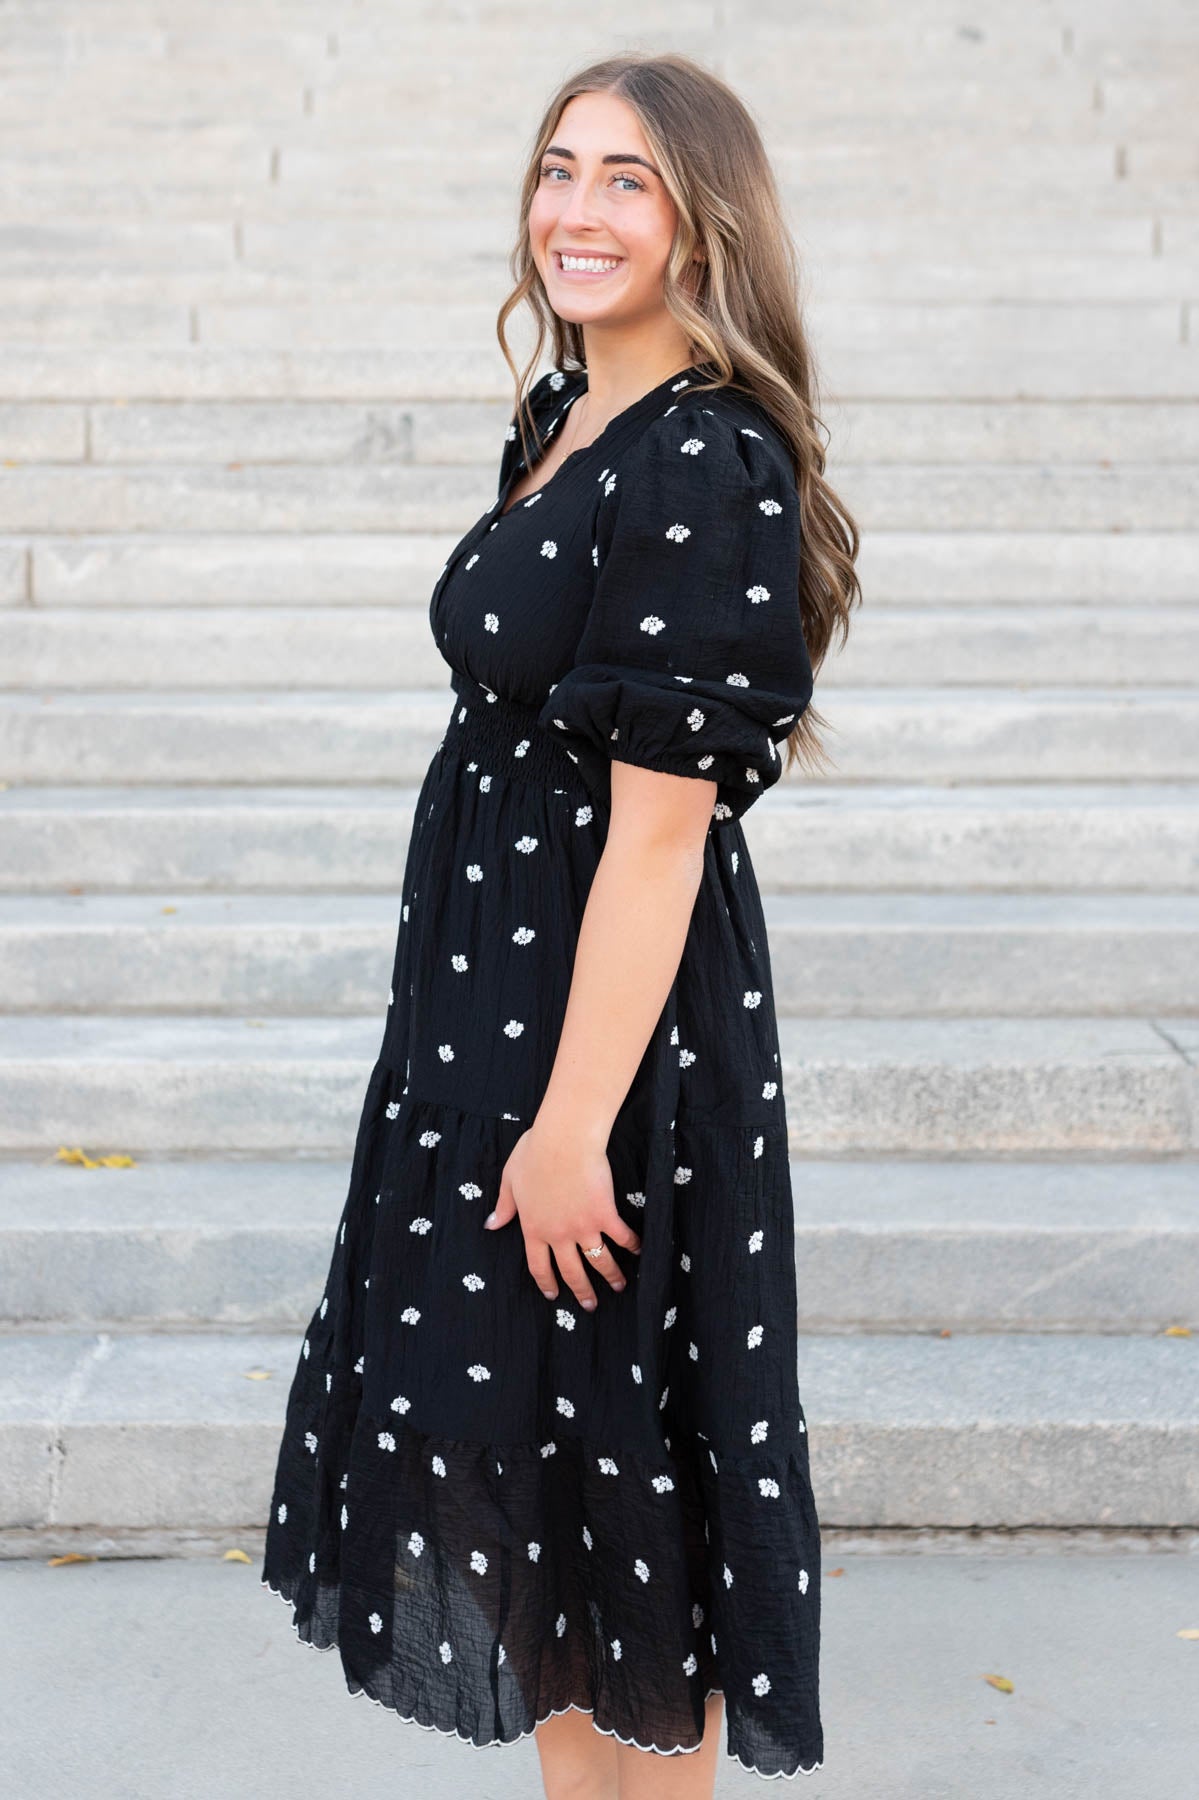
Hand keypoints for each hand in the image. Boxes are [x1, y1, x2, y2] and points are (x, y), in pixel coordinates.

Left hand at [486, 1120, 641, 1309]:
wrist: (563, 1140)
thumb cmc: (535, 1153)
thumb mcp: (510, 1179)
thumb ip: (504, 1206)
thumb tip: (491, 1225)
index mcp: (533, 1228)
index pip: (538, 1265)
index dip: (546, 1282)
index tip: (553, 1294)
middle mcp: (558, 1234)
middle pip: (572, 1272)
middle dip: (582, 1291)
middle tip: (590, 1305)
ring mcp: (583, 1226)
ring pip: (599, 1260)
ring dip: (610, 1276)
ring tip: (619, 1287)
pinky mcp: (605, 1214)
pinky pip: (621, 1236)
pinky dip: (632, 1245)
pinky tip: (638, 1252)